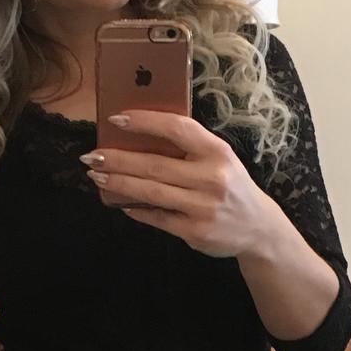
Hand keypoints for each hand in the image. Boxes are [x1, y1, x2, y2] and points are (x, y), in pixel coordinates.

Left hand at [81, 111, 278, 258]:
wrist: (258, 227)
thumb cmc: (231, 186)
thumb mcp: (219, 159)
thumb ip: (189, 148)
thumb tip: (138, 138)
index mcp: (217, 151)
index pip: (177, 128)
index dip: (144, 122)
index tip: (115, 119)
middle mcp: (212, 178)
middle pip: (154, 164)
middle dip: (117, 159)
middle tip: (92, 155)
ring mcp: (203, 207)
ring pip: (150, 191)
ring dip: (119, 183)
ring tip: (97, 175)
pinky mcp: (195, 231)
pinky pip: (157, 217)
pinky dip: (136, 209)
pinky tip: (120, 202)